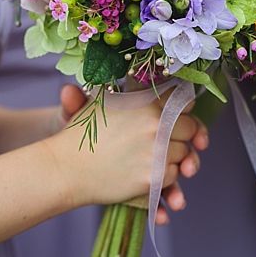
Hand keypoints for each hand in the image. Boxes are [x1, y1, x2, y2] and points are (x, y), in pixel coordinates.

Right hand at [46, 85, 206, 219]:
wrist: (65, 167)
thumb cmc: (80, 135)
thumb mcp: (98, 105)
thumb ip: (122, 94)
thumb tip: (141, 77)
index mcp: (145, 101)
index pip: (184, 101)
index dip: (185, 110)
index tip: (182, 117)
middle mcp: (155, 123)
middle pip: (190, 129)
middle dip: (183, 136)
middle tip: (166, 142)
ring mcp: (157, 150)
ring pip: (184, 155)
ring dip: (175, 159)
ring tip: (153, 159)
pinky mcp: (154, 176)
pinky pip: (173, 177)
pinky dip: (165, 179)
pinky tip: (147, 174)